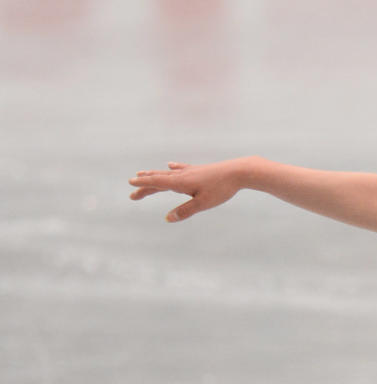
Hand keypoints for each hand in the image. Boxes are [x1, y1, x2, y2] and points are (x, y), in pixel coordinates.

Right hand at [127, 158, 249, 221]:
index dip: (143, 184)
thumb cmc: (221, 189)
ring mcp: (190, 171)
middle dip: (145, 183)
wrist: (238, 172)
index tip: (130, 184)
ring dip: (154, 174)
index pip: (157, 183)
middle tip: (131, 186)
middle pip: (159, 178)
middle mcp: (182, 175)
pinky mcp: (199, 170)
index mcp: (181, 183)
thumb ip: (185, 211)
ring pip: (168, 173)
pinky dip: (173, 168)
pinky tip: (170, 165)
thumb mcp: (202, 204)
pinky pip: (181, 169)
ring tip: (143, 174)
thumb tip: (168, 219)